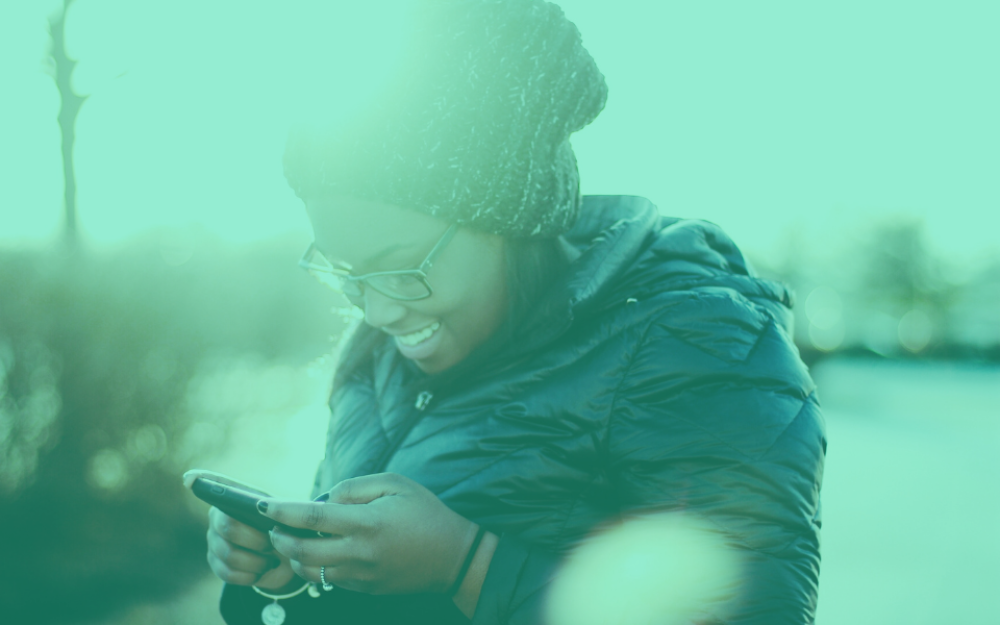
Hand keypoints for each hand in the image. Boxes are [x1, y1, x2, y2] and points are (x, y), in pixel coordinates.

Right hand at [183, 470, 298, 591]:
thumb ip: (275, 509)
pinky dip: (249, 575)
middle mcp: (219, 516)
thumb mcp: (287, 516)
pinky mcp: (216, 563)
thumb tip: (264, 508)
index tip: (189, 479)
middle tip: (272, 542)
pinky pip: (227, 573)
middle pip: (228, 527)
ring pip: (228, 554)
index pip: (216, 485)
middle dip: (254, 539)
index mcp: (236, 498)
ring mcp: (214, 540)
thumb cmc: (286, 530)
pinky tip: (260, 571)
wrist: (289, 559)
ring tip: (270, 560)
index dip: (201, 480)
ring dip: (256, 561)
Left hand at [260, 472, 478, 594]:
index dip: (282, 510)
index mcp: (366, 523)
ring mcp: (361, 575)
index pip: (312, 516)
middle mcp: (359, 553)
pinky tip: (322, 552)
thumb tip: (324, 498)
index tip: (263, 505)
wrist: (453, 557)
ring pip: (310, 572)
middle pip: (301, 551)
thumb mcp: (395, 484)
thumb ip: (355, 487)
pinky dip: (318, 566)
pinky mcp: (364, 589)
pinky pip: (330, 580)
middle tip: (275, 527)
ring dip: (295, 557)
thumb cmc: (425, 513)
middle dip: (280, 539)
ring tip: (295, 540)